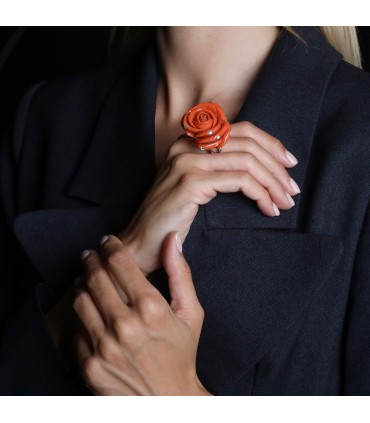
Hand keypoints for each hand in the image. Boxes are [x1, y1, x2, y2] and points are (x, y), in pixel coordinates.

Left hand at [73, 233, 209, 395]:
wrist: (168, 400)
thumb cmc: (182, 353)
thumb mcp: (191, 313)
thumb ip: (180, 273)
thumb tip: (172, 240)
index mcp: (151, 308)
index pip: (119, 263)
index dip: (111, 246)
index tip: (108, 241)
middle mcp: (125, 325)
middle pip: (95, 277)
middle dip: (91, 259)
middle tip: (91, 255)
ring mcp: (104, 346)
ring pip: (80, 299)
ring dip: (82, 283)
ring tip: (87, 279)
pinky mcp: (90, 364)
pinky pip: (76, 327)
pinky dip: (81, 314)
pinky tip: (90, 310)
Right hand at [119, 121, 299, 274]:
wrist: (140, 243)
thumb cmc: (170, 219)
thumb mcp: (196, 186)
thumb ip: (219, 169)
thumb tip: (261, 167)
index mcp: (188, 142)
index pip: (240, 129)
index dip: (270, 143)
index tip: (289, 164)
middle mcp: (186, 145)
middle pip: (247, 143)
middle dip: (276, 166)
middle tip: (292, 189)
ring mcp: (187, 162)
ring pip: (247, 161)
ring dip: (273, 182)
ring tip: (285, 202)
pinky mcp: (190, 182)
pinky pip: (240, 181)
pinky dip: (261, 194)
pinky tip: (268, 209)